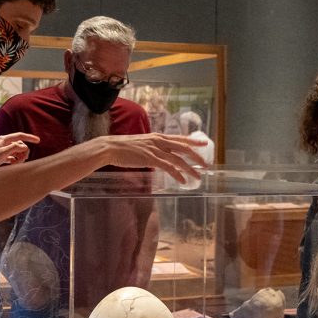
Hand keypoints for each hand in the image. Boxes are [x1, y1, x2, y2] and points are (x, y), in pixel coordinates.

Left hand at [0, 132, 38, 168]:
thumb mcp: (3, 152)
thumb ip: (15, 148)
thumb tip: (25, 146)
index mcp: (4, 139)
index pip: (20, 136)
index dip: (30, 138)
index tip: (38, 141)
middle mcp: (4, 143)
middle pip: (20, 145)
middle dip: (23, 152)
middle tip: (22, 160)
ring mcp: (3, 150)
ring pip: (18, 152)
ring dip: (20, 158)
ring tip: (16, 164)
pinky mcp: (2, 157)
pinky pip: (14, 158)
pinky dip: (15, 161)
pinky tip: (13, 165)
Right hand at [92, 133, 209, 183]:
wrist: (111, 147)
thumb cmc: (124, 147)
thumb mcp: (143, 144)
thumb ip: (153, 149)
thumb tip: (160, 157)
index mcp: (158, 137)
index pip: (180, 138)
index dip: (193, 141)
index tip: (204, 143)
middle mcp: (159, 141)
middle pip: (183, 148)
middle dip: (196, 156)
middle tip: (206, 164)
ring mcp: (155, 150)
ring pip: (178, 159)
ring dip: (190, 169)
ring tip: (198, 176)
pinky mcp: (150, 159)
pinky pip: (168, 167)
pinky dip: (177, 174)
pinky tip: (183, 180)